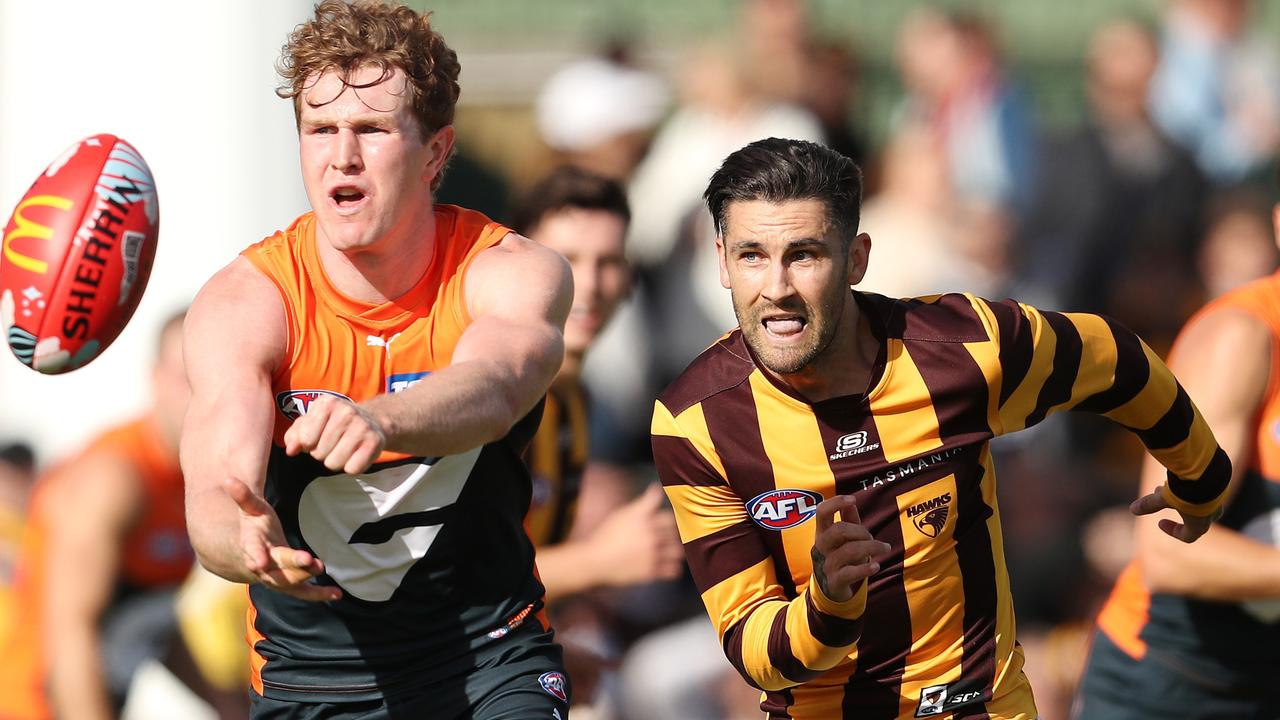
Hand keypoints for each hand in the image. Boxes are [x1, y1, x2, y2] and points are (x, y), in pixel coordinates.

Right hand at [224, 477, 341, 601]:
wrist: (252, 554)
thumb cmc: (254, 527)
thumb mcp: (250, 509)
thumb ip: (243, 497)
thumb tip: (229, 479)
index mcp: (252, 546)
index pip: (253, 551)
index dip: (256, 555)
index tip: (259, 561)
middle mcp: (264, 567)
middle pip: (277, 568)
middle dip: (293, 565)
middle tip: (309, 560)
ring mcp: (277, 578)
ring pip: (290, 582)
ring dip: (306, 578)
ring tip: (321, 567)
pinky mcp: (290, 585)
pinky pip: (303, 593)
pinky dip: (319, 594)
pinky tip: (337, 594)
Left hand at [283, 396, 384, 473]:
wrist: (372, 420)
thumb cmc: (334, 423)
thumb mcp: (312, 422)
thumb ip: (294, 435)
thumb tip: (291, 450)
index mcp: (327, 403)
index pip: (305, 439)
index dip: (309, 444)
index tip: (319, 436)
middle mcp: (346, 412)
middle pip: (319, 453)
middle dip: (323, 453)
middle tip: (334, 443)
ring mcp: (362, 427)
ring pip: (334, 463)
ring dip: (336, 461)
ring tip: (344, 448)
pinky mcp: (375, 442)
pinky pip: (352, 469)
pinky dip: (352, 467)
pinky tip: (356, 454)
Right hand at [589, 484, 684, 586]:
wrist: (596, 560)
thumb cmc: (606, 535)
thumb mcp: (622, 513)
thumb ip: (643, 502)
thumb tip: (656, 488)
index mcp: (643, 519)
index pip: (669, 517)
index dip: (668, 522)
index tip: (664, 526)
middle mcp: (650, 535)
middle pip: (674, 533)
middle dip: (671, 536)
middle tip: (665, 539)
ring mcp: (651, 553)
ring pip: (677, 551)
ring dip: (674, 550)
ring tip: (668, 552)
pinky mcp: (650, 570)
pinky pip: (673, 569)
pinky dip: (673, 567)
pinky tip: (666, 564)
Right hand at [811, 495, 889, 601]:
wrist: (830, 589)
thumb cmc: (840, 557)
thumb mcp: (843, 538)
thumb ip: (848, 520)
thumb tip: (852, 501)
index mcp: (822, 532)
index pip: (822, 512)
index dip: (835, 503)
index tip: (853, 499)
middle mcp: (821, 547)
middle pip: (838, 530)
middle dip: (861, 531)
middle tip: (872, 537)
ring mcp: (826, 564)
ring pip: (849, 551)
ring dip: (871, 547)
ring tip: (885, 548)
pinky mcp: (834, 581)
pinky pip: (850, 573)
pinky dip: (865, 569)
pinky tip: (876, 566)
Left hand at [1130, 484, 1222, 542]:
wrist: (1208, 471)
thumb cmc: (1186, 489)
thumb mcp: (1163, 497)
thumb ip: (1149, 504)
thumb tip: (1132, 510)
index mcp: (1199, 523)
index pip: (1188, 536)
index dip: (1173, 531)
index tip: (1159, 523)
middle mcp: (1212, 514)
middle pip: (1194, 518)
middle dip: (1174, 508)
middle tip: (1158, 497)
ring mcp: (1218, 500)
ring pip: (1196, 501)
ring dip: (1179, 495)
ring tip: (1162, 484)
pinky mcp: (1220, 487)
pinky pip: (1203, 490)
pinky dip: (1190, 487)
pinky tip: (1178, 475)